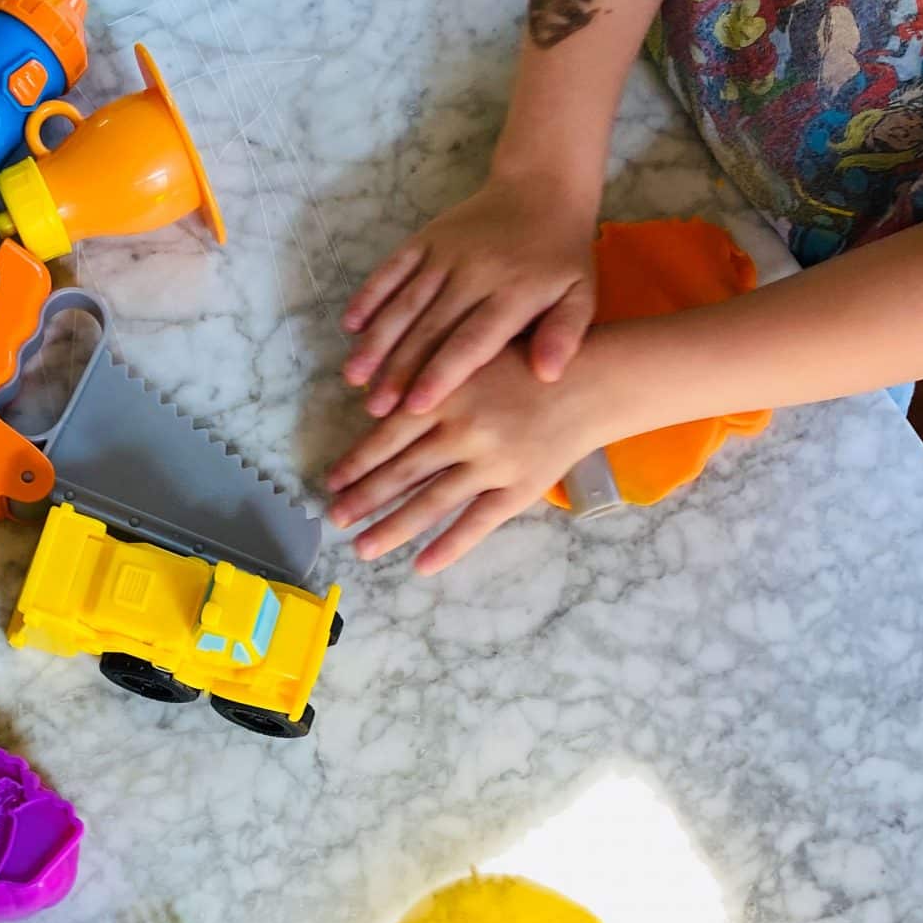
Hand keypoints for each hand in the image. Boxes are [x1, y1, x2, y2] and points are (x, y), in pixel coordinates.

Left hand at [328, 342, 610, 571]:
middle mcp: (464, 430)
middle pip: (401, 473)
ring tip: (362, 548)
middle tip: (335, 518)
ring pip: (430, 503)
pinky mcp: (518, 489)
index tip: (332, 480)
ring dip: (392, 529)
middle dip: (363, 499)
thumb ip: (430, 380)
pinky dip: (448, 547)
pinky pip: (476, 524)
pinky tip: (421, 565)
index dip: (356, 461)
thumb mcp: (471, 356)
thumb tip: (377, 410)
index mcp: (446, 394)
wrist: (591, 380)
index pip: (387, 435)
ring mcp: (492, 463)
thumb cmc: (526, 363)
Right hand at [341, 175, 595, 418]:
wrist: (541, 188)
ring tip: (354, 377)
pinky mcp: (425, 239)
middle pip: (429, 329)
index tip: (416, 408)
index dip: (441, 375)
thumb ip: (565, 335)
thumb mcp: (580, 295)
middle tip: (375, 409)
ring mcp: (445, 253)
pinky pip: (391, 269)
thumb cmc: (561, 257)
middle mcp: (474, 273)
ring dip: (376, 341)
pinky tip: (350, 326)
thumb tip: (548, 375)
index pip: (471, 342)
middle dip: (399, 371)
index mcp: (513, 294)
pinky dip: (369, 296)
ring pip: (403, 304)